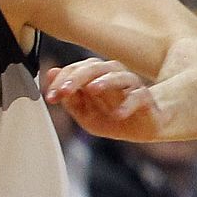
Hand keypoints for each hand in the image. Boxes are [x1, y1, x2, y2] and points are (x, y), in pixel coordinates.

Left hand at [43, 59, 163, 141]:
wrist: (141, 128)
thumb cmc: (110, 116)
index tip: (50, 96)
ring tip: (92, 89)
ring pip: (120, 76)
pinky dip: (128, 104)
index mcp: (95, 77)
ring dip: (105, 81)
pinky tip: (117, 114)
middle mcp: (113, 76)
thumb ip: (69, 98)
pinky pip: (139, 97)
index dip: (61, 81)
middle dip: (77, 77)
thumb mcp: (84, 113)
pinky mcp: (146, 99)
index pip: (76, 70)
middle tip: (64, 91)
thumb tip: (51, 74)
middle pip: (95, 68)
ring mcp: (131, 86)